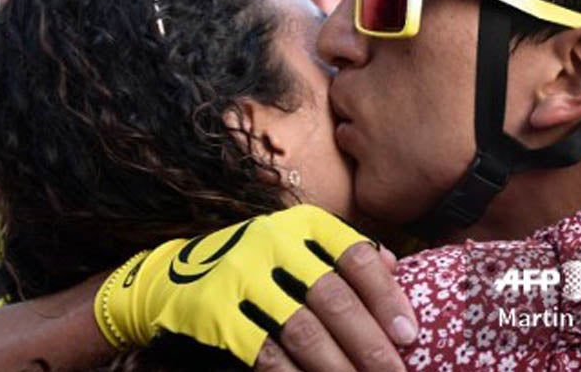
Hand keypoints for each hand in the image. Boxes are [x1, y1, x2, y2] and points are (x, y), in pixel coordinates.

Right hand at [95, 205, 415, 371]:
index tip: (409, 335)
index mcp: (301, 223)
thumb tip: (395, 267)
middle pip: (333, 298)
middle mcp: (272, 242)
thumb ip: (341, 252)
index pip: (356, 257)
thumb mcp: (296, 243)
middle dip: (370, 342)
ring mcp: (241, 277)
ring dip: (339, 366)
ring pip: (303, 330)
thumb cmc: (254, 263)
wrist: (171, 277)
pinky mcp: (216, 314)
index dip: (387, 298)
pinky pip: (267, 354)